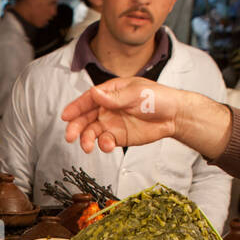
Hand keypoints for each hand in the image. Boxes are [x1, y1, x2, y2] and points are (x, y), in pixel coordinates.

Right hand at [61, 78, 179, 152]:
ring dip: (86, 139)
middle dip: (76, 127)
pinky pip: (104, 141)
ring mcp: (111, 123)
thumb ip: (115, 96)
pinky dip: (102, 145)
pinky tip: (107, 145)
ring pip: (91, 131)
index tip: (65, 116)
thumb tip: (95, 93)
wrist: (174, 116)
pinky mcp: (118, 137)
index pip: (88, 99)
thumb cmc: (157, 98)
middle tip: (70, 136)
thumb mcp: (136, 93)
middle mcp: (107, 108)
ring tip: (87, 146)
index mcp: (110, 92)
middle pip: (85, 117)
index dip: (75, 107)